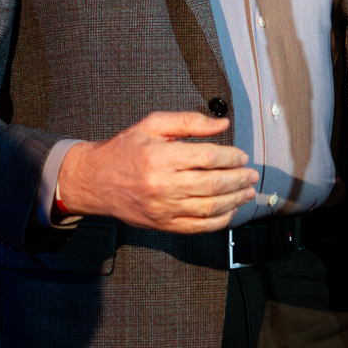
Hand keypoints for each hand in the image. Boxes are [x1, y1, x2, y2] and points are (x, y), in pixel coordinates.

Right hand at [57, 111, 258, 232]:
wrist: (95, 181)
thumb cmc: (125, 149)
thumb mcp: (152, 125)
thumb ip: (188, 121)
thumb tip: (221, 124)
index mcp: (160, 156)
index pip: (207, 157)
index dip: (231, 157)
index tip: (241, 156)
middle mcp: (162, 184)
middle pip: (213, 183)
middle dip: (239, 179)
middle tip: (252, 175)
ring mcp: (162, 208)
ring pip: (209, 207)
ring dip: (234, 200)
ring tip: (247, 192)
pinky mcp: (162, 224)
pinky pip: (198, 227)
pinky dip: (219, 221)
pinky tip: (230, 210)